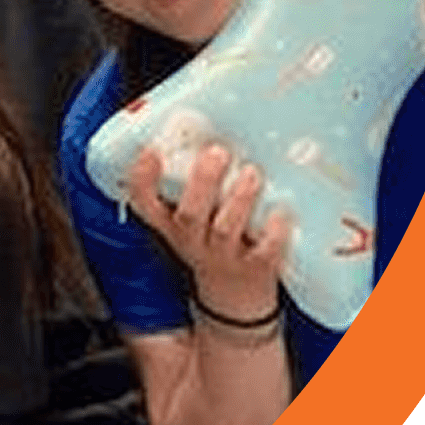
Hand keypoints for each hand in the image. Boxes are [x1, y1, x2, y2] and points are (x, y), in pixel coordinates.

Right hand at [125, 144, 289, 325]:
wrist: (234, 297)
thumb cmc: (211, 241)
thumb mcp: (191, 217)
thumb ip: (195, 183)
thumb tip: (212, 127)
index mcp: (170, 224)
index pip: (144, 202)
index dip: (143, 178)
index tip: (152, 150)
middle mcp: (193, 240)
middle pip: (189, 215)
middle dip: (202, 183)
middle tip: (217, 152)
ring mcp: (224, 255)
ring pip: (225, 229)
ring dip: (239, 200)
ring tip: (252, 173)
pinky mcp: (256, 267)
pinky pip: (265, 251)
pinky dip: (274, 231)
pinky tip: (281, 212)